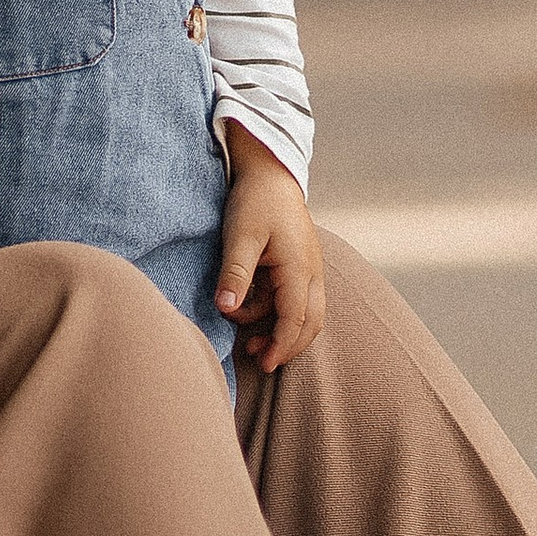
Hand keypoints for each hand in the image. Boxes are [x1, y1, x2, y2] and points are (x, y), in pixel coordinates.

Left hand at [215, 123, 324, 370]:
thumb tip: (224, 307)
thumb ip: (235, 273)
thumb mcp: (240, 236)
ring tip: (248, 339)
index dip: (280, 345)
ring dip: (281, 329)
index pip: (295, 318)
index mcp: (299, 267)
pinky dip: (278, 312)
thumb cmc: (255, 201)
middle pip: (310, 323)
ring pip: (306, 313)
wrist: (270, 172)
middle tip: (259, 360)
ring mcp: (309, 268)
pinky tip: (251, 309)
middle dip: (287, 346)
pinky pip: (296, 298)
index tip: (264, 363)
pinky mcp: (300, 264)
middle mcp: (312, 271)